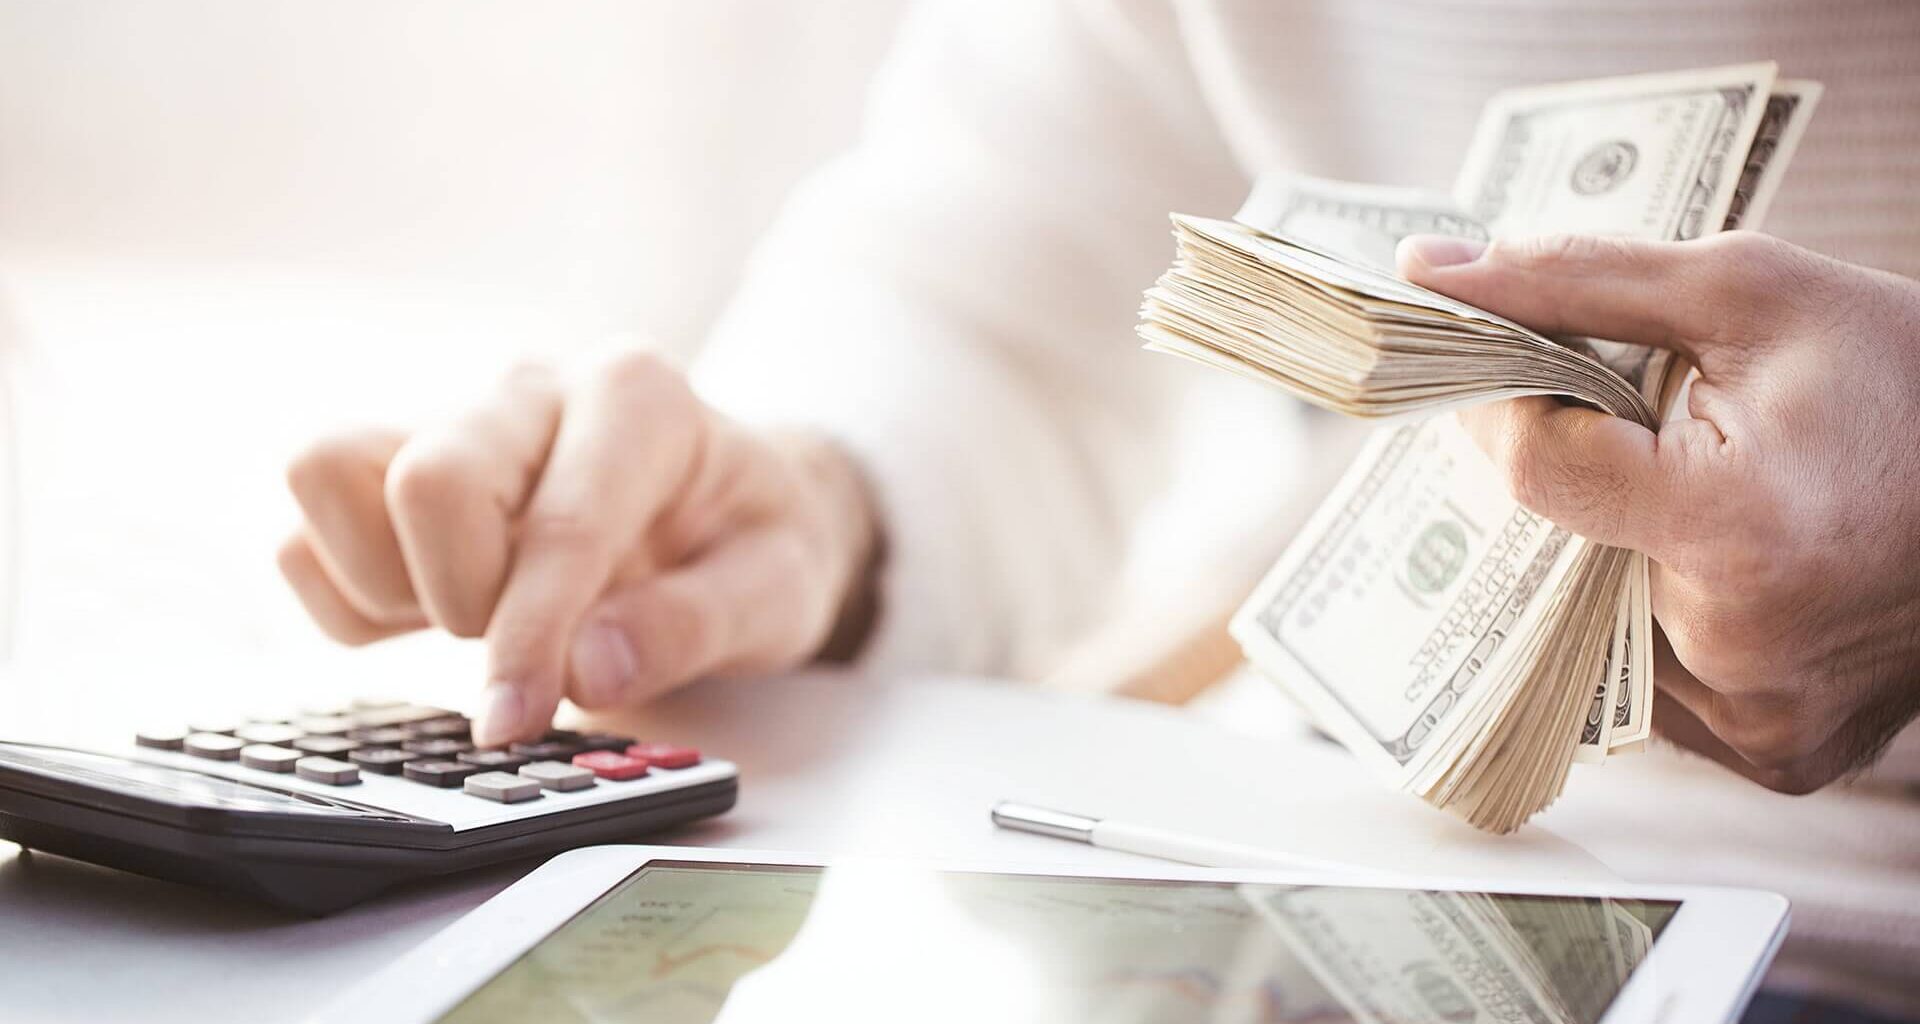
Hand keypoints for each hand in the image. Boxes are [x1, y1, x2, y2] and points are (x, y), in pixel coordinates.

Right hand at [278, 351, 879, 744]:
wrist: (733, 511)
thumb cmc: (754, 542)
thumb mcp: (780, 591)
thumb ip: (695, 626)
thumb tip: (587, 669)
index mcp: (637, 399)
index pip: (559, 520)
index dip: (529, 634)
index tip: (509, 719)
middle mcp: (532, 393)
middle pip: (428, 475)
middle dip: (462, 596)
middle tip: (520, 648)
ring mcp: (452, 423)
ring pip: (330, 472)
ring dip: (385, 581)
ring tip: (467, 620)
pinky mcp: (390, 472)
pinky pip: (307, 530)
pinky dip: (347, 596)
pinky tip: (427, 617)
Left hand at [1399, 231, 1919, 793]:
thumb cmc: (1907, 379)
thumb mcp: (1748, 292)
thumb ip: (1575, 282)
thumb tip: (1425, 270)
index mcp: (1738, 529)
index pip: (1537, 469)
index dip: (1503, 407)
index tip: (1506, 368)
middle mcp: (1739, 650)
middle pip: (1555, 555)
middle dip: (1555, 485)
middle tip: (1596, 428)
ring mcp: (1757, 719)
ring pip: (1596, 629)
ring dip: (1602, 560)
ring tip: (1674, 494)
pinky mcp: (1776, 756)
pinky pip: (1657, 689)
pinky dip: (1659, 620)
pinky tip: (1711, 565)